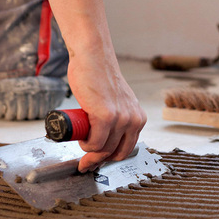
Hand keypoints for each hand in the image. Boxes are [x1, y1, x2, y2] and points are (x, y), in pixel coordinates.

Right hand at [66, 47, 146, 172]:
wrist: (92, 56)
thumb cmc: (99, 75)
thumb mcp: (116, 101)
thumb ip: (116, 116)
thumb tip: (103, 136)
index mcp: (137, 117)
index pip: (126, 148)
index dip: (110, 157)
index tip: (97, 161)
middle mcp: (133, 119)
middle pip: (115, 153)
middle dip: (98, 160)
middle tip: (86, 162)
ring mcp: (120, 119)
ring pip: (103, 150)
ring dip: (90, 152)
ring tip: (81, 143)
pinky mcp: (106, 117)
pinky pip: (94, 143)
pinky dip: (86, 145)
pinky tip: (82, 138)